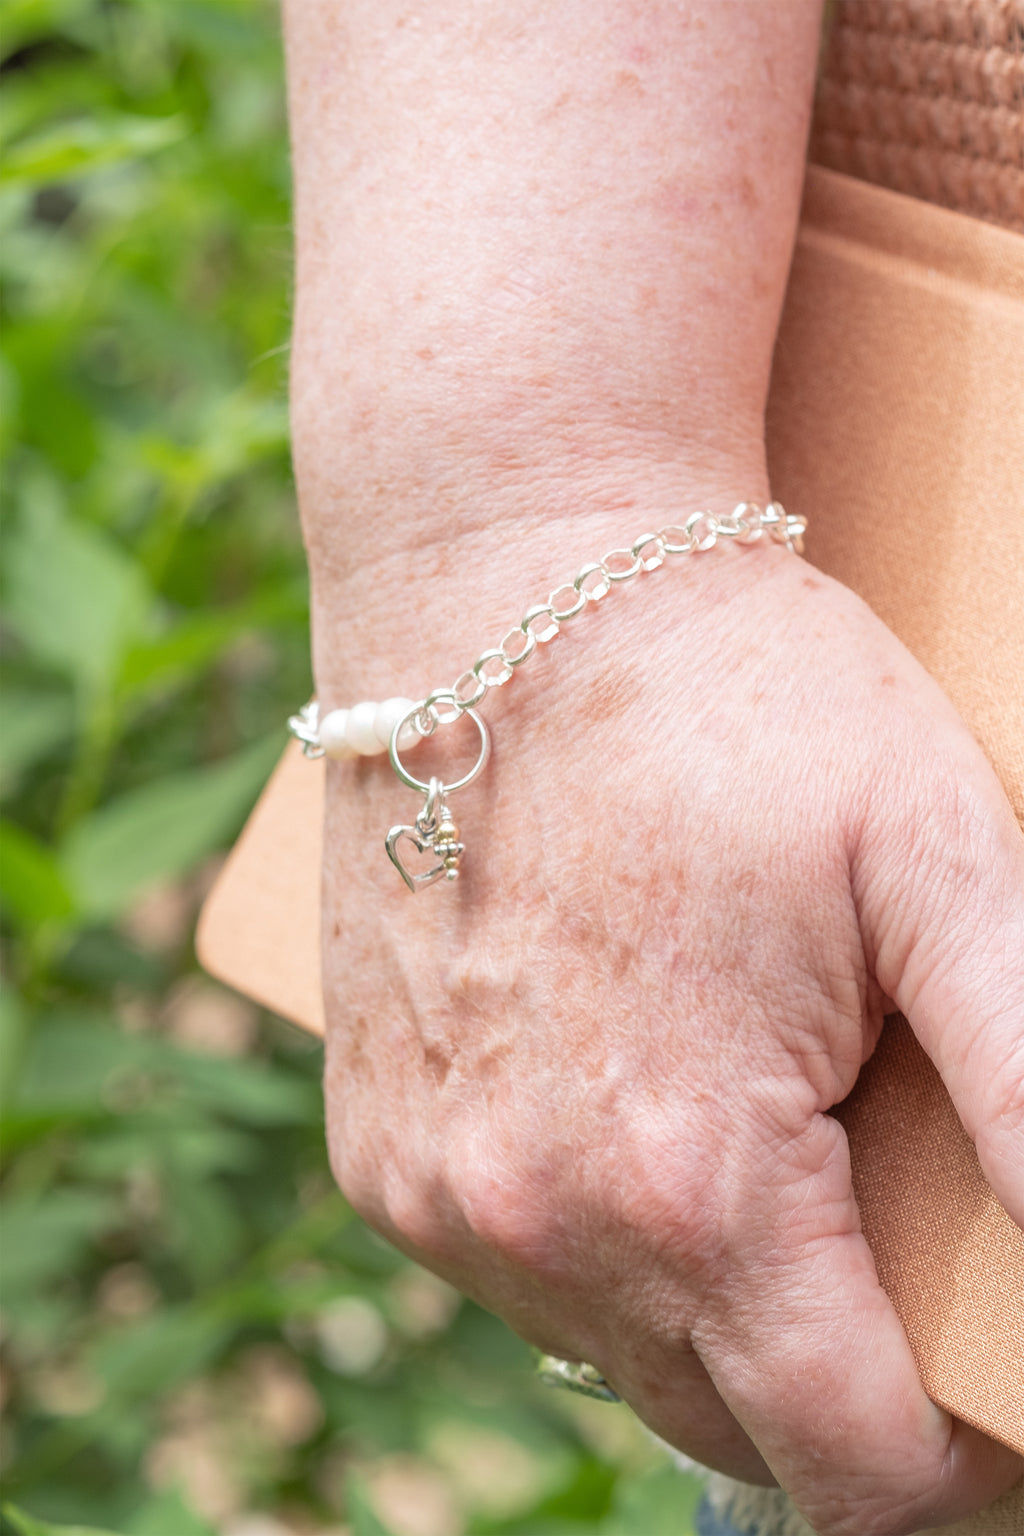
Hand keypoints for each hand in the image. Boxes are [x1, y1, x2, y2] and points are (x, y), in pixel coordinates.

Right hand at [314, 517, 1023, 1535]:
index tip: (980, 1398)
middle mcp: (534, 1220)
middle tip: (872, 1221)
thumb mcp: (936, 862)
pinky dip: (591, 1230)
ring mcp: (434, 1190)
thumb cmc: (730, 701)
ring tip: (748, 1132)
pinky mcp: (375, 1145)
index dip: (945, 1460)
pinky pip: (513, 1266)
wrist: (502, 584)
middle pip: (729, 1421)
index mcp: (691, 1182)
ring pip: (615, 1347)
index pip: (847, 1462)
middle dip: (828, 1371)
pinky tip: (625, 1096)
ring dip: (703, 1296)